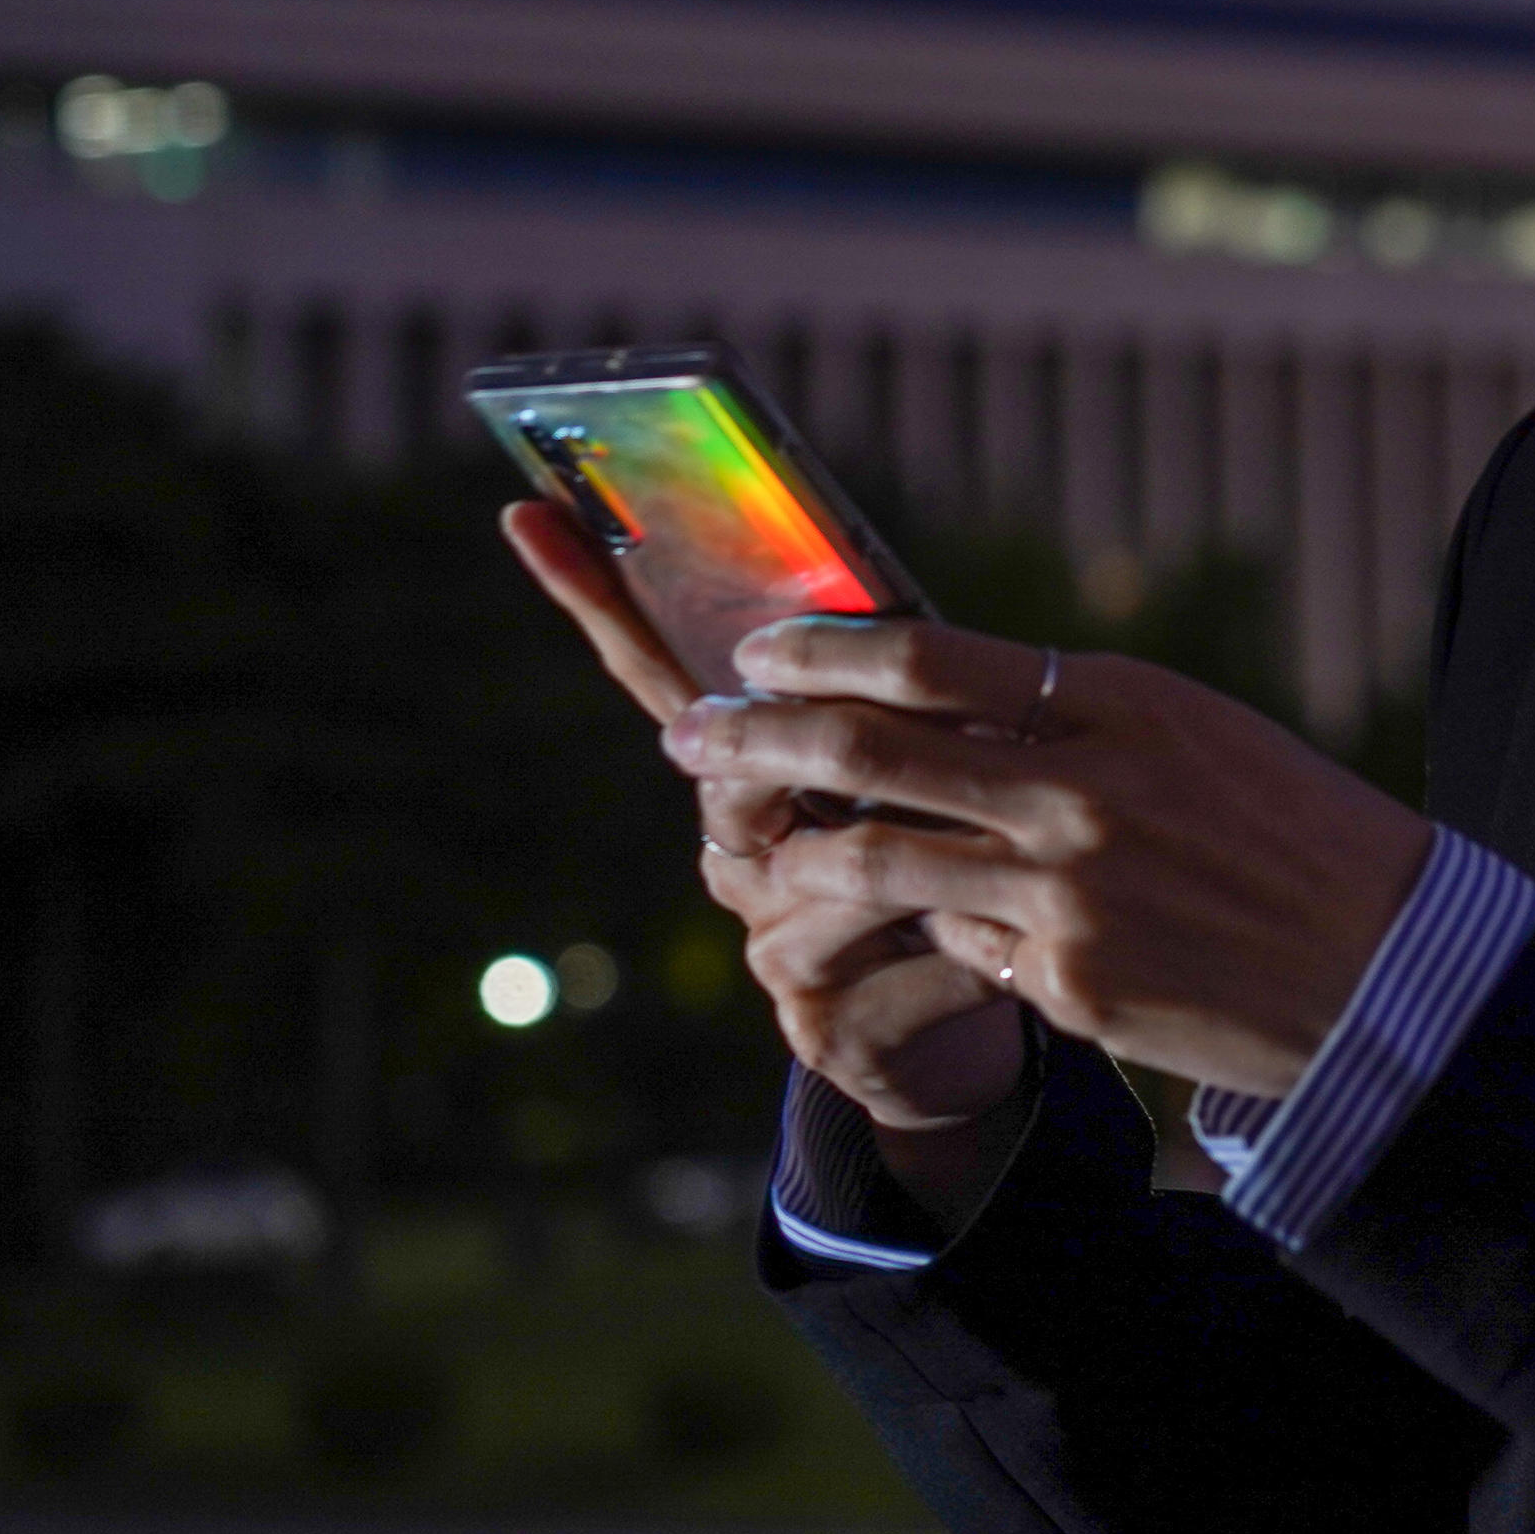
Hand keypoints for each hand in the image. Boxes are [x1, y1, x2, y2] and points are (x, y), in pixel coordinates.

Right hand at [504, 502, 1028, 1144]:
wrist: (992, 1000)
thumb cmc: (970, 846)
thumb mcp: (945, 752)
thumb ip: (903, 687)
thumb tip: (867, 579)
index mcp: (753, 775)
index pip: (662, 674)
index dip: (595, 598)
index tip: (528, 506)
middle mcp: (737, 855)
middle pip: (735, 778)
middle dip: (813, 757)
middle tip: (888, 746)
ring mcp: (770, 945)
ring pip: (829, 875)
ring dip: (930, 862)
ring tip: (1005, 854)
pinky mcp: (825, 1027)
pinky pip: (898, 967)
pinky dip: (968, 953)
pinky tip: (1006, 950)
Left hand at [665, 617, 1438, 1104]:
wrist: (1390, 963)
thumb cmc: (1293, 835)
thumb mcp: (1193, 738)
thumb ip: (1074, 722)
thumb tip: (943, 706)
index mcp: (1120, 703)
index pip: (928, 656)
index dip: (820, 647)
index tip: (755, 650)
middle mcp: (1082, 787)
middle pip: (870, 745)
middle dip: (755, 737)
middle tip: (690, 733)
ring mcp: (1068, 890)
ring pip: (877, 856)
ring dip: (795, 849)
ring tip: (756, 851)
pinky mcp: (1066, 982)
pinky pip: (956, 945)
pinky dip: (927, 932)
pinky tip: (916, 934)